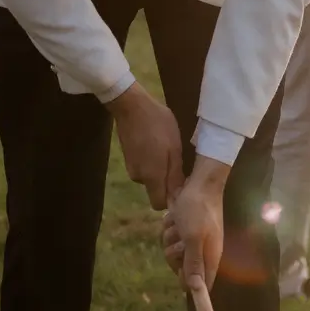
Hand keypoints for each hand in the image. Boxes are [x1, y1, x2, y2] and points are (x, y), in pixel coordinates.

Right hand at [108, 83, 184, 208]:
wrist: (131, 106)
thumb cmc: (158, 125)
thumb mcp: (174, 149)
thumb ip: (175, 174)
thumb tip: (177, 194)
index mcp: (151, 177)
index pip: (159, 204)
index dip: (171, 199)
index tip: (181, 186)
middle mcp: (138, 177)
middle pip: (155, 190)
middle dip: (167, 182)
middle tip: (178, 162)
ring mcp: (131, 167)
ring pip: (150, 177)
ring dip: (159, 169)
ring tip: (167, 149)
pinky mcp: (128, 158)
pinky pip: (143, 167)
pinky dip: (151, 161)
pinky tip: (157, 144)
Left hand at [162, 157, 228, 289]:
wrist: (200, 183)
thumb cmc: (199, 211)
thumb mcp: (193, 238)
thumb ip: (193, 264)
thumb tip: (195, 289)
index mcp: (210, 257)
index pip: (203, 284)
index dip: (190, 285)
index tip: (181, 275)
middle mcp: (202, 251)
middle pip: (180, 268)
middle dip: (174, 254)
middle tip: (179, 241)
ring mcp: (192, 240)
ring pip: (171, 250)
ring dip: (170, 236)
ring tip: (178, 223)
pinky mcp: (184, 229)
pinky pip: (169, 236)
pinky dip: (169, 226)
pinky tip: (175, 216)